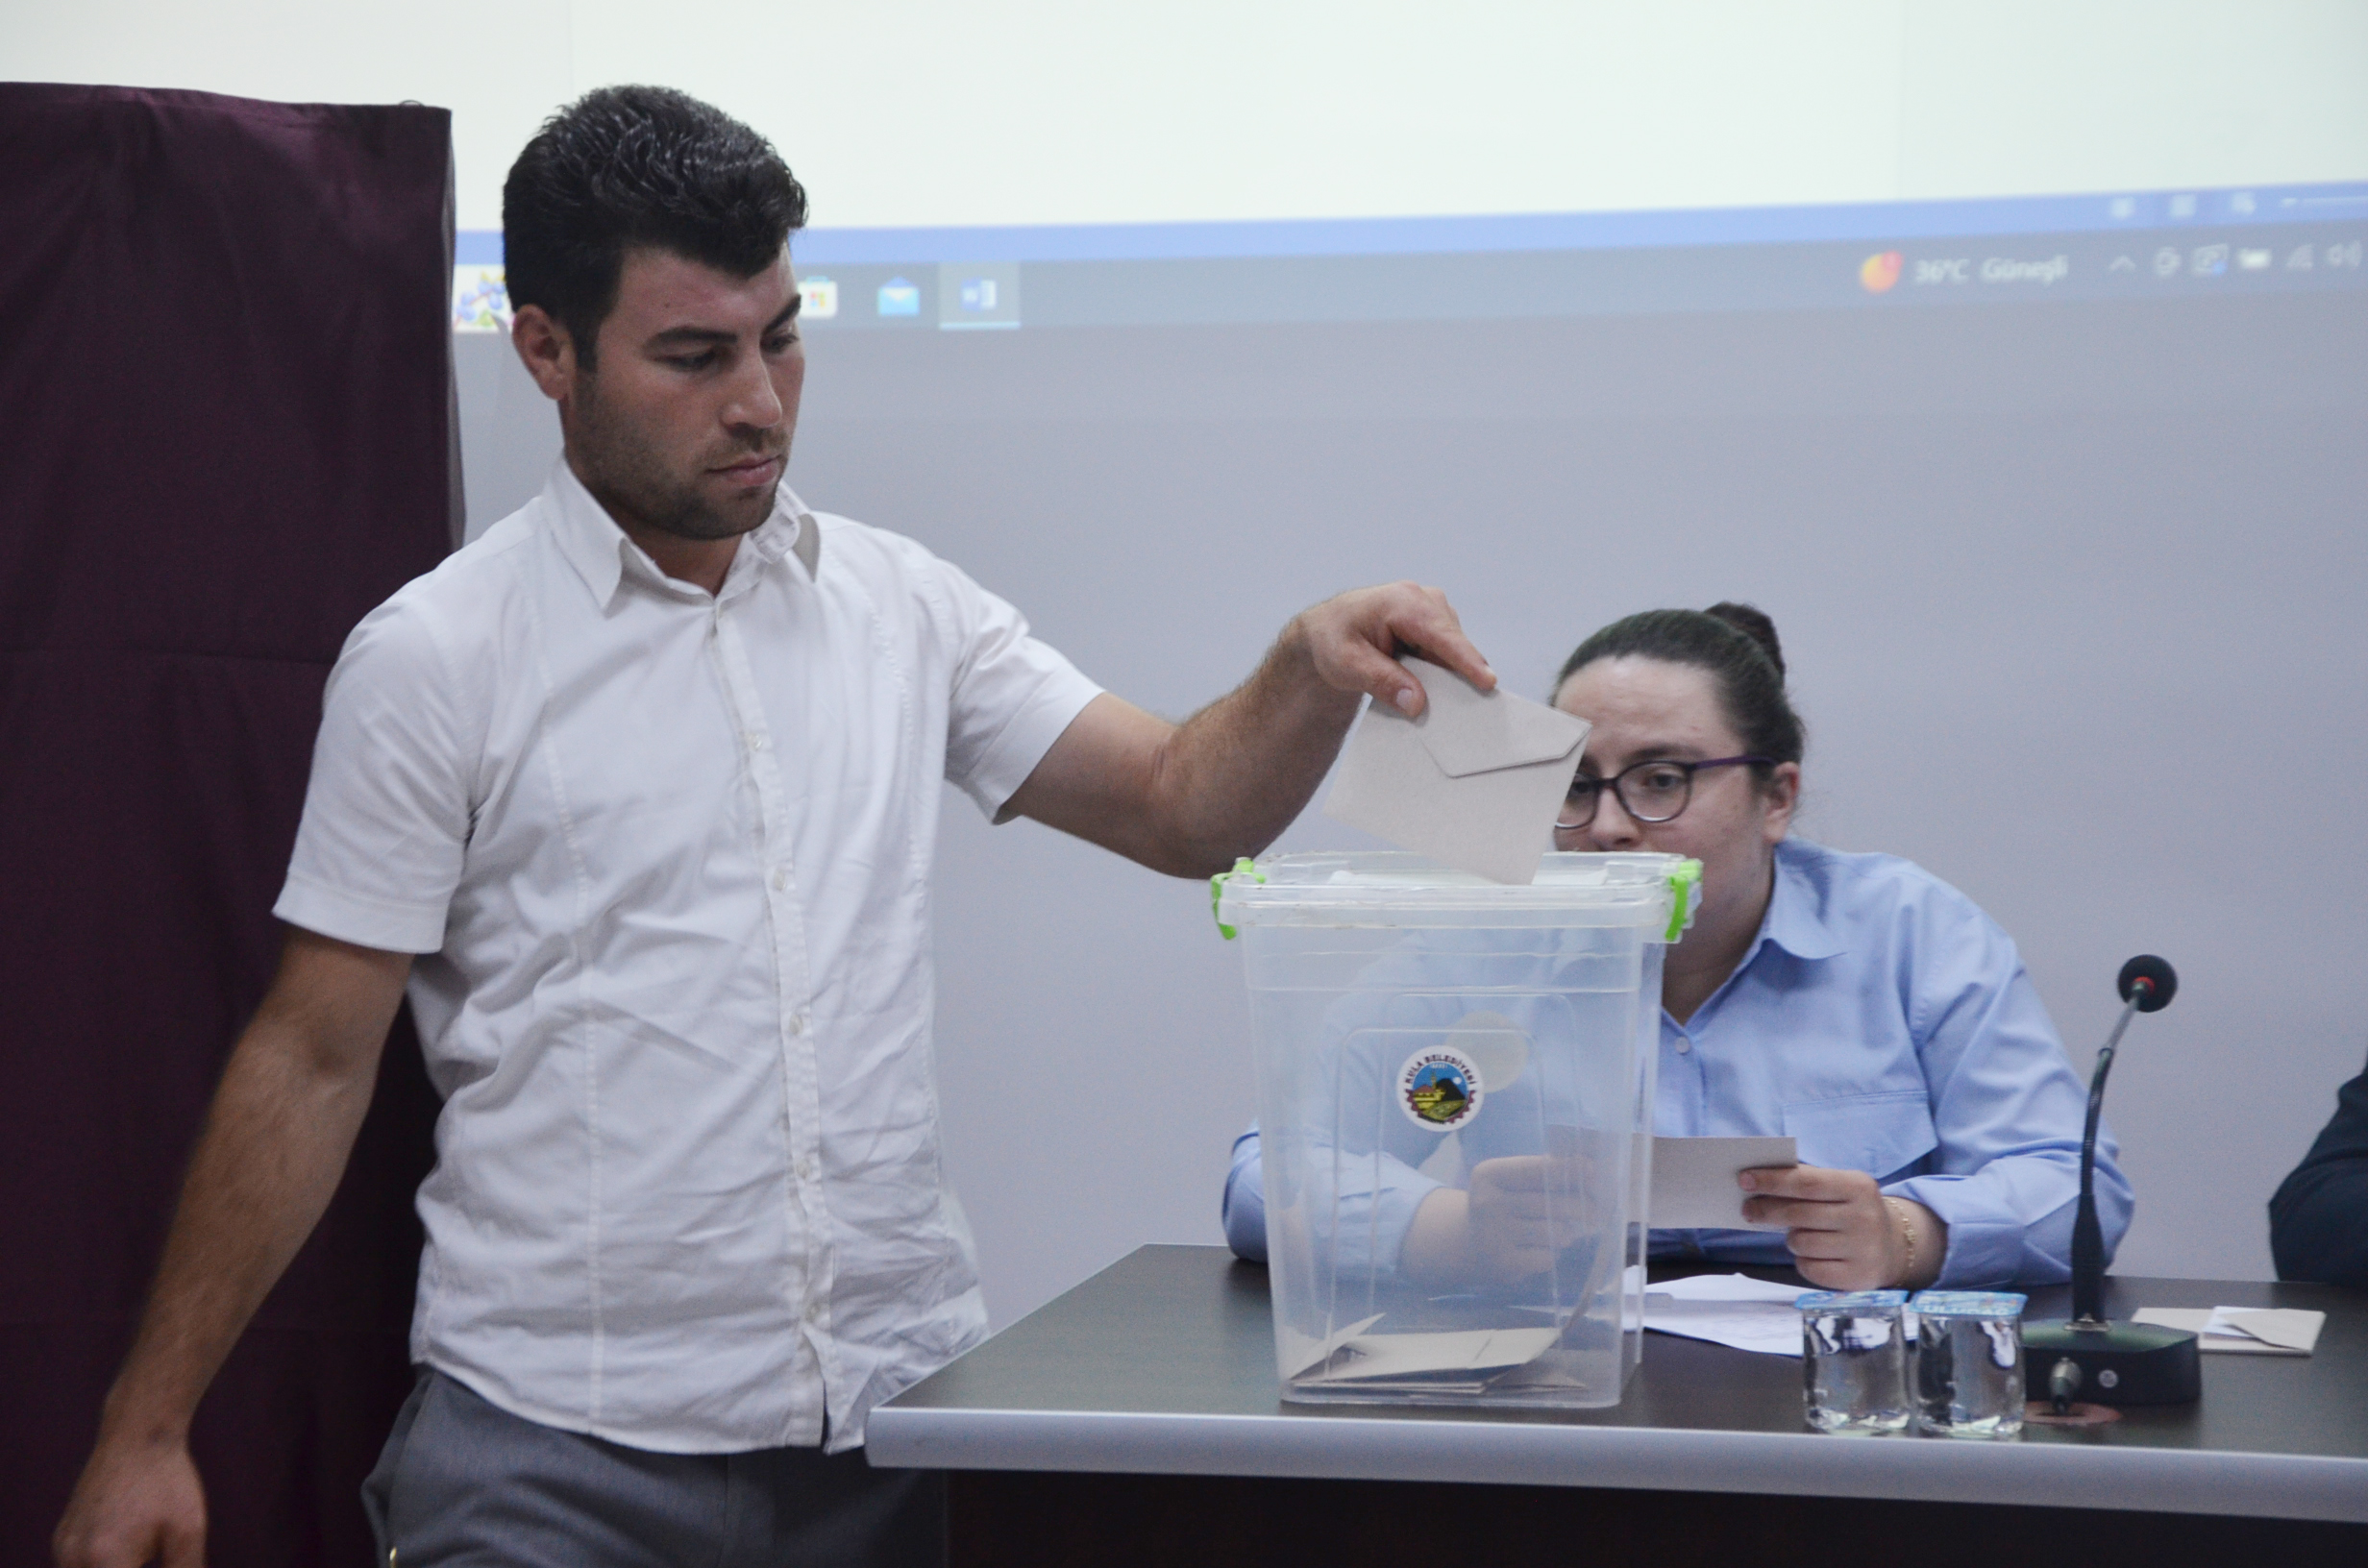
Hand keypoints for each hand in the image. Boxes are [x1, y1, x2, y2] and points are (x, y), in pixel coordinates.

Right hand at [53, 1434, 205, 1567]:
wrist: (136, 1435)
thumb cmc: (168, 1481)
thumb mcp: (187, 1530)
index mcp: (106, 1560)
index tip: (156, 1562)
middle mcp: (74, 1558)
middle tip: (151, 1555)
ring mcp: (63, 1548)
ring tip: (143, 1549)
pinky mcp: (62, 1538)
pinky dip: (102, 1567)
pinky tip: (129, 1550)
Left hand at [1292, 582, 1492, 717]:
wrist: (1328, 630)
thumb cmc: (1334, 640)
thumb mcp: (1346, 664)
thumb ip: (1382, 681)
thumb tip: (1417, 703)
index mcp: (1402, 602)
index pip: (1441, 634)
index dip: (1466, 660)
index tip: (1487, 682)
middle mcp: (1424, 600)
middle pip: (1453, 643)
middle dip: (1461, 675)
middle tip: (1465, 712)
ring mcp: (1433, 611)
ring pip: (1453, 651)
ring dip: (1450, 676)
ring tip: (1444, 706)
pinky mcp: (1435, 626)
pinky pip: (1449, 654)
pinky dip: (1444, 674)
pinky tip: (1437, 693)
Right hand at [1403, 1152, 1590, 1286]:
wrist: (1470, 1244)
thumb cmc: (1502, 1204)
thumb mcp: (1509, 1182)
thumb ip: (1540, 1173)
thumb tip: (1586, 1169)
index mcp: (1488, 1175)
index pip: (1533, 1169)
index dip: (1565, 1169)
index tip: (1592, 1169)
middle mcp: (1487, 1203)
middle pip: (1550, 1203)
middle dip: (1579, 1206)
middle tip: (1595, 1209)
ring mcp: (1494, 1235)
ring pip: (1554, 1232)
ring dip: (1566, 1232)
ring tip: (1563, 1232)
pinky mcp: (1505, 1264)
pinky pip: (1548, 1256)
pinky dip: (1553, 1252)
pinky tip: (1543, 1248)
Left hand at [1739, 1164, 1943, 1289]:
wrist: (1894, 1246)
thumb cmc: (1852, 1210)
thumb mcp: (1840, 1188)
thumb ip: (1805, 1182)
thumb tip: (1755, 1182)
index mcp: (1858, 1186)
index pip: (1806, 1182)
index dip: (1772, 1181)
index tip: (1744, 1180)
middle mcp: (1864, 1217)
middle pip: (1798, 1214)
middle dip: (1766, 1210)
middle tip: (1748, 1209)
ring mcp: (1863, 1249)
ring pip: (1801, 1243)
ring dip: (1791, 1239)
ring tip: (1798, 1235)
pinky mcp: (1857, 1277)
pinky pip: (1809, 1269)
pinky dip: (1803, 1261)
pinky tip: (1813, 1254)